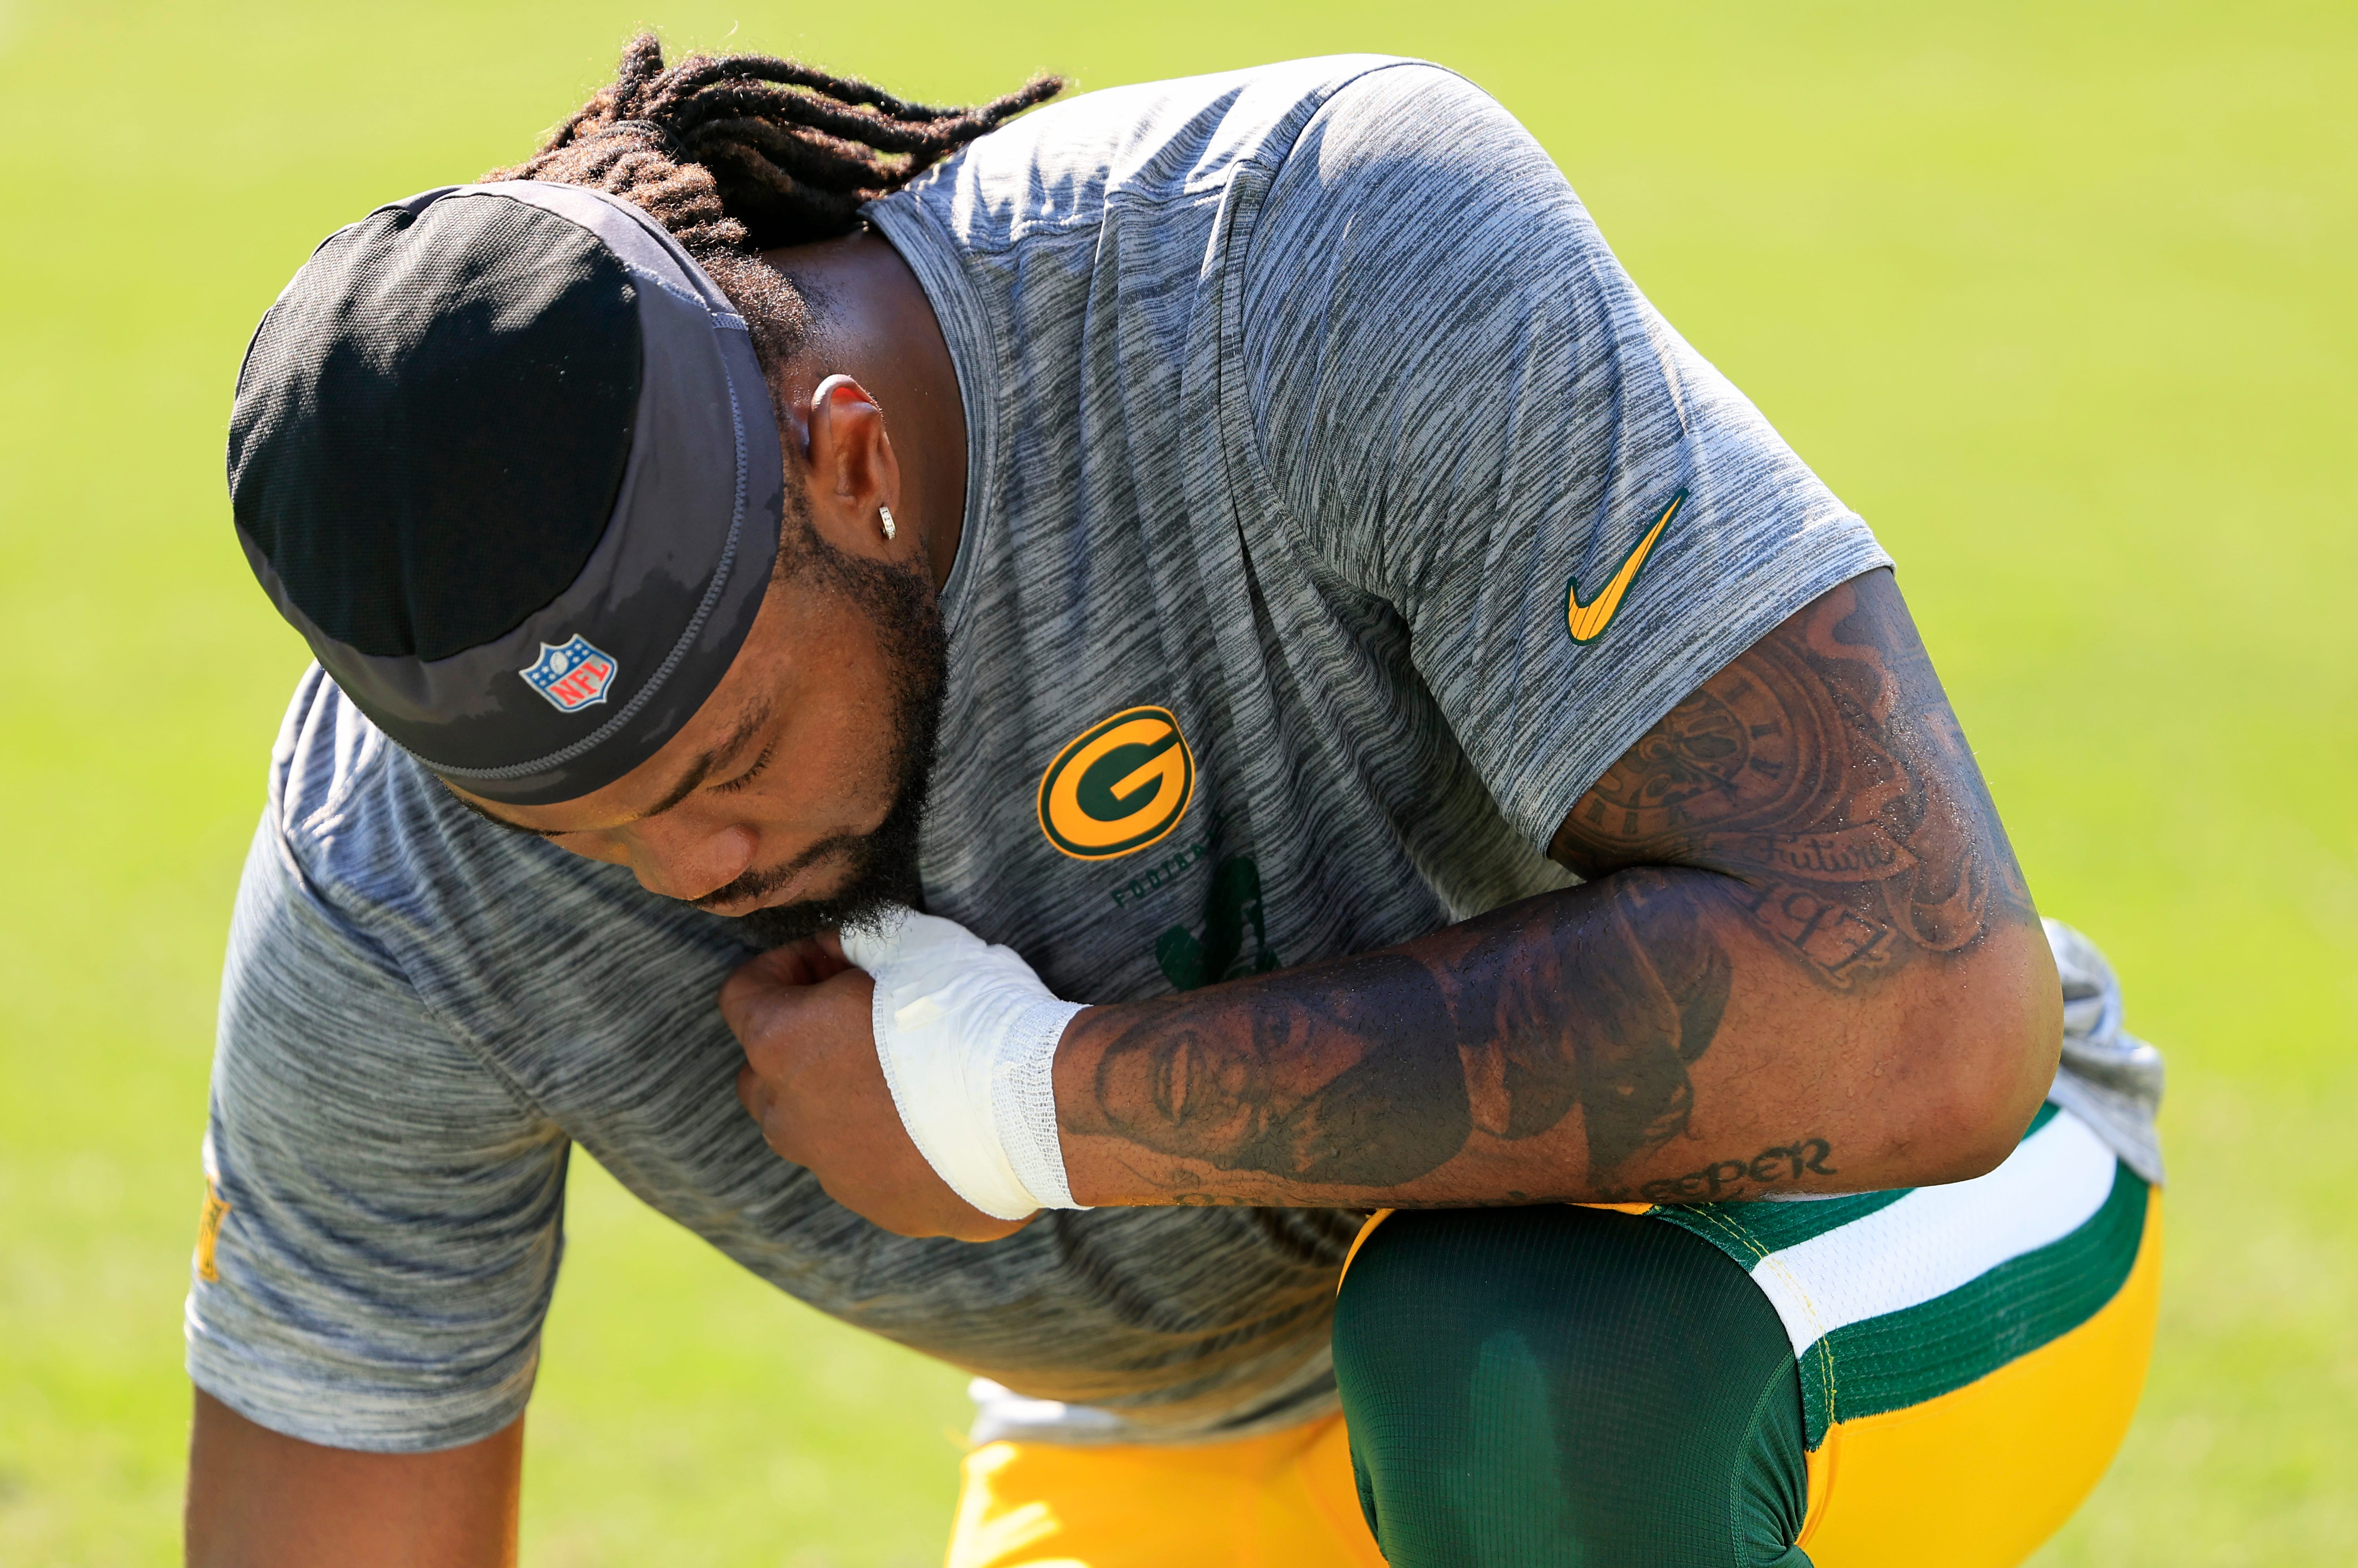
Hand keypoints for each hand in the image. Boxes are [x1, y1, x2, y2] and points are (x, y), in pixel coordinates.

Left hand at [721, 935, 1031, 1241]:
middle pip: (762, 1074)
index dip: (787, 965)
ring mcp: (835, 1173)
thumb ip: (862, 946)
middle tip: (860, 1013)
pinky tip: (936, 1119)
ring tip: (899, 1072)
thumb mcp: (913, 944)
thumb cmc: (973, 1013)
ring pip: (809, 1130)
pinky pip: (865, 1169)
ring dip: (835, 1097)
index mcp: (782, 1045)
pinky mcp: (883, 1210)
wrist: (1040, 1106)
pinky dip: (884, 1142)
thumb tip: (848, 952)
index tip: (836, 959)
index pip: (742, 995)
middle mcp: (791, 1117)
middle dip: (797, 1040)